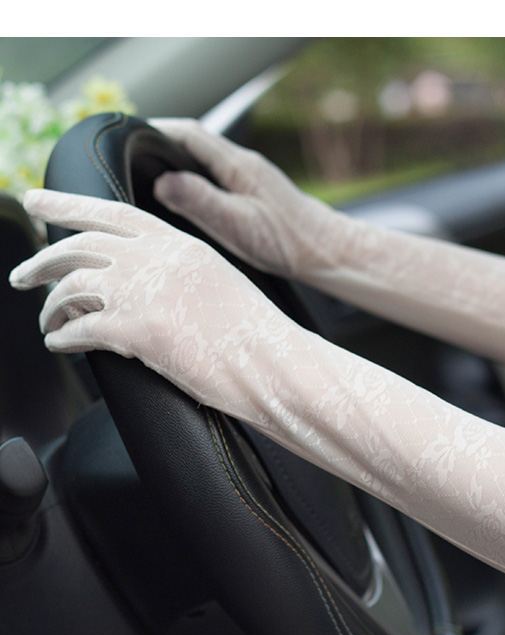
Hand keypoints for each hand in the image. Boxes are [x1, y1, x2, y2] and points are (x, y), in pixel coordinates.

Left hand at [9, 188, 295, 407]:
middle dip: (40, 261)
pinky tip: (61, 344)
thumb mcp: (218, 284)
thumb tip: (144, 281)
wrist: (277, 363)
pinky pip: (79, 329)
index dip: (66, 204)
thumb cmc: (257, 334)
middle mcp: (157, 259)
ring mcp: (144, 292)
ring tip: (49, 324)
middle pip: (77, 246)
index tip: (36, 198)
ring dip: (50, 309)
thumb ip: (179, 273)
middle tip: (21, 275)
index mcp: (180, 244)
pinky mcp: (137, 331)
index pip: (110, 212)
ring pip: (70, 289)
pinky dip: (62, 338)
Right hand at [151, 118, 350, 277]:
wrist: (326, 252)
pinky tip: (194, 202)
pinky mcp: (260, 194)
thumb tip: (162, 181)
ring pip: (210, 161)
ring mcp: (254, 178)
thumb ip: (199, 201)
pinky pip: (222, 178)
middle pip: (197, 143)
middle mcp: (246, 164)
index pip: (189, 134)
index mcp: (238, 165)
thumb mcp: (237, 224)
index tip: (130, 139)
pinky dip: (201, 182)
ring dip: (184, 164)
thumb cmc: (286, 242)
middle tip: (136, 158)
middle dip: (166, 147)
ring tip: (156, 178)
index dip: (156, 132)